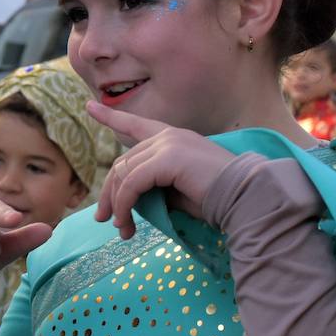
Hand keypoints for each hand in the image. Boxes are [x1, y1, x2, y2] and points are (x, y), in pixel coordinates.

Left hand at [87, 101, 234, 239]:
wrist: (245, 198)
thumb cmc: (216, 199)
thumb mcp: (178, 191)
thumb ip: (154, 186)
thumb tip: (129, 200)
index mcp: (174, 138)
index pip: (136, 124)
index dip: (111, 116)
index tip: (89, 106)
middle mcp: (169, 135)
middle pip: (123, 162)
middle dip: (111, 193)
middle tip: (105, 220)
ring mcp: (168, 143)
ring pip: (124, 173)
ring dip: (118, 204)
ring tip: (121, 228)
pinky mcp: (168, 157)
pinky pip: (132, 182)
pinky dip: (125, 204)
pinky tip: (126, 221)